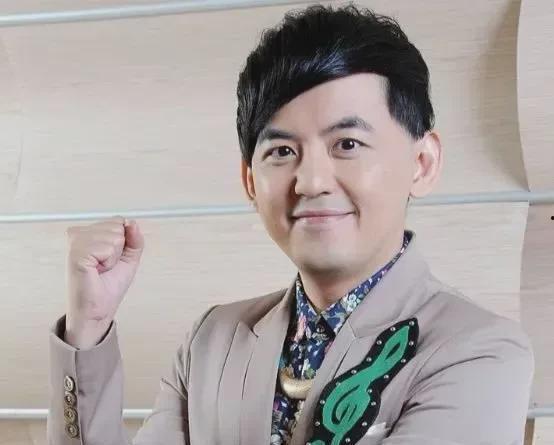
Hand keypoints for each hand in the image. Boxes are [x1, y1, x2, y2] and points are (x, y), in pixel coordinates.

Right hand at [64, 217, 143, 347]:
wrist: (99, 309)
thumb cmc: (109, 285)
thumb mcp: (129, 257)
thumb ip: (134, 238)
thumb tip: (131, 222)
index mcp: (88, 233)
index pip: (118, 220)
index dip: (124, 241)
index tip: (112, 258)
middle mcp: (79, 234)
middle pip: (117, 226)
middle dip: (119, 249)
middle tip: (105, 265)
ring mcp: (76, 242)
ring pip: (115, 236)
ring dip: (114, 257)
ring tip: (101, 269)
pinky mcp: (76, 253)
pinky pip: (108, 247)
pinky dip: (109, 261)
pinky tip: (97, 270)